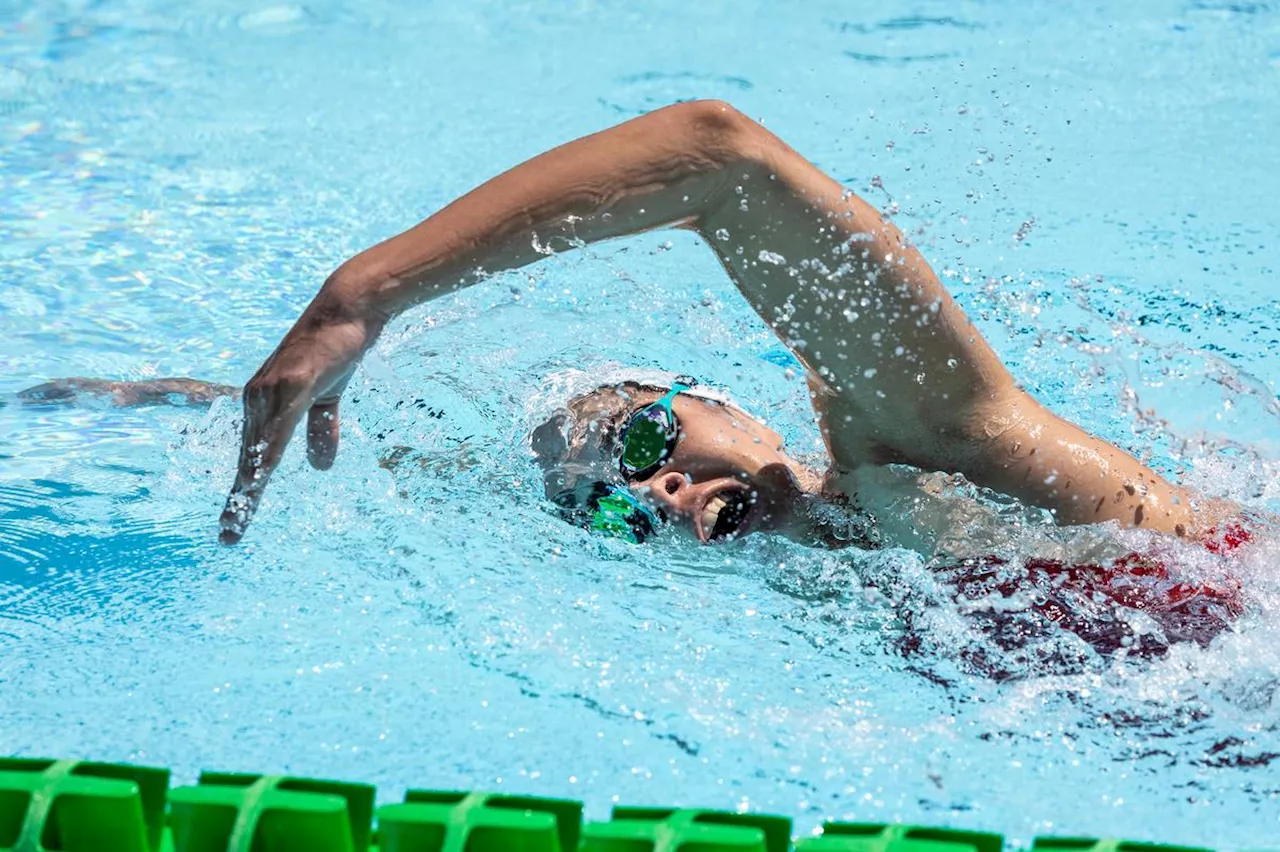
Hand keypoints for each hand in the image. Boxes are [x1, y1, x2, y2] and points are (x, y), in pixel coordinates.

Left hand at [219, 288, 382, 543]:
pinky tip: (262, 477)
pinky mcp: (291, 382)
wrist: (348, 308)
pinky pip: (279, 428)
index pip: (252, 456)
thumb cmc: (336, 348)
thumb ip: (320, 432)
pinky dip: (268, 455)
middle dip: (239, 501)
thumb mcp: (328, 398)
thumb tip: (319, 469)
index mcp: (265, 404)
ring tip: (239, 518)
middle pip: (248, 461)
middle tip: (228, 537)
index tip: (234, 524)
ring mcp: (271, 391)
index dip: (244, 491)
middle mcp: (258, 399)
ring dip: (249, 487)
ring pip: (259, 450)